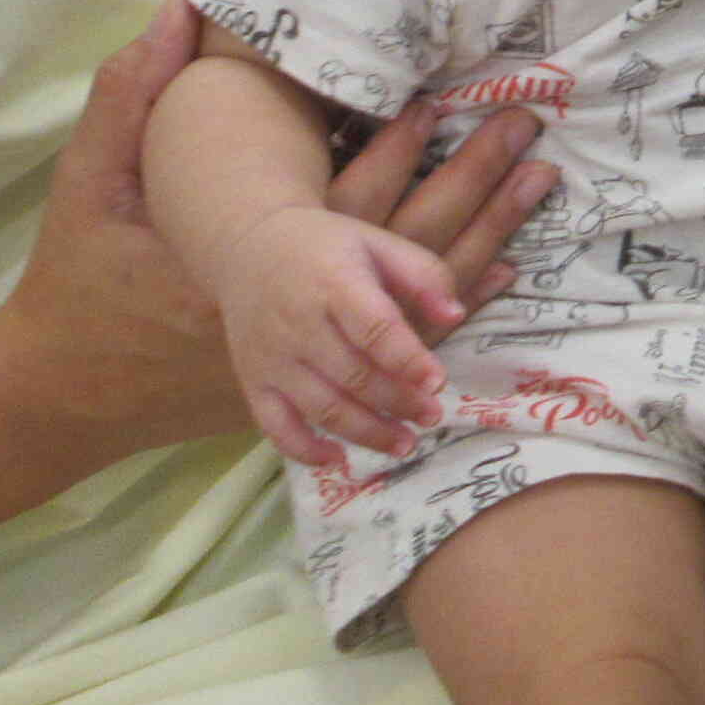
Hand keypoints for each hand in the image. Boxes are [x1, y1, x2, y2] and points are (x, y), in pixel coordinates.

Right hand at [0, 0, 554, 470]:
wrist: (55, 389)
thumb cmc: (76, 276)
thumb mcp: (89, 182)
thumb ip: (130, 99)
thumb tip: (171, 14)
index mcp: (245, 258)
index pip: (339, 203)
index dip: (392, 150)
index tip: (439, 101)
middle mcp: (293, 312)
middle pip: (402, 249)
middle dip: (473, 193)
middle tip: (530, 141)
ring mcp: (306, 351)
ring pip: (415, 306)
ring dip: (479, 248)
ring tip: (537, 196)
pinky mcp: (307, 374)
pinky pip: (397, 344)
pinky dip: (444, 309)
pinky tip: (492, 281)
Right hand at [209, 205, 462, 467]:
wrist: (248, 246)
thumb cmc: (327, 247)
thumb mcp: (378, 244)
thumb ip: (423, 275)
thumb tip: (456, 315)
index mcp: (334, 282)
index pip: (373, 328)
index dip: (408, 359)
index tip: (438, 382)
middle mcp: (298, 323)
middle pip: (353, 375)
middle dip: (398, 403)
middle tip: (432, 417)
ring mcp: (272, 357)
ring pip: (321, 407)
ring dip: (366, 432)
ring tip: (405, 444)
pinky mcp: (253, 380)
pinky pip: (276, 426)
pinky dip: (304, 450)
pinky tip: (338, 460)